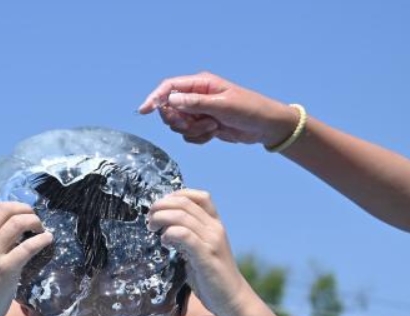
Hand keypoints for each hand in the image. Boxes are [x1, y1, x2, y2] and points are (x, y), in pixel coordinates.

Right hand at [0, 201, 52, 315]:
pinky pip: (28, 247)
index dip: (12, 205)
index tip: (24, 213)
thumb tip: (14, 219)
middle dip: (26, 210)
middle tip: (36, 220)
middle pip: (6, 210)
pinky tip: (48, 240)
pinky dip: (42, 239)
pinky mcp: (4, 269)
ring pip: (18, 223)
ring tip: (42, 230)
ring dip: (35, 222)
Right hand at [138, 72, 298, 146]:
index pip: (170, 87)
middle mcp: (197, 96)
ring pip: (179, 125)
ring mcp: (199, 112)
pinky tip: (214, 134)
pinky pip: (189, 135)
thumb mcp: (222, 105)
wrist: (265, 127)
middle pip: (170, 108)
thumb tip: (171, 99)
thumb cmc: (248, 110)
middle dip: (179, 120)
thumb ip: (195, 103)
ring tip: (213, 128)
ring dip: (193, 131)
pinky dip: (199, 138)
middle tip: (194, 123)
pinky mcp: (204, 126)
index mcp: (201, 83)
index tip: (144, 111)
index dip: (155, 98)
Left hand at [147, 189, 250, 315]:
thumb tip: (165, 229)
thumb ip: (187, 238)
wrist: (232, 299)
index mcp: (215, 225)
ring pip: (182, 216)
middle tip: (150, 218)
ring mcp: (212, 240)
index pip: (199, 196)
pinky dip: (170, 234)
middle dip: (161, 206)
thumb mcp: (200, 251)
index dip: (177, 196)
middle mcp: (215, 228)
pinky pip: (184, 235)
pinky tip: (165, 243)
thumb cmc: (212, 277)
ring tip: (152, 228)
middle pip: (184, 203)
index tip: (161, 207)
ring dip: (161, 218)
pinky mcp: (206, 255)